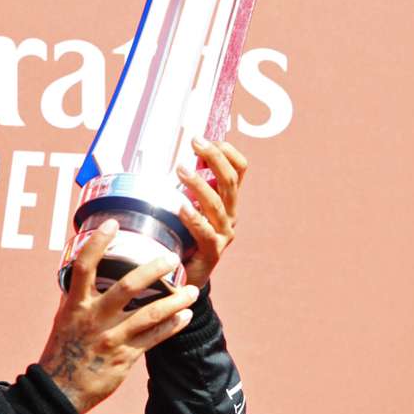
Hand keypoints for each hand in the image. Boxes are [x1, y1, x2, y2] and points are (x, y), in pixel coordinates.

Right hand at [39, 219, 198, 413]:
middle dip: (153, 269)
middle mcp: (94, 318)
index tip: (113, 223)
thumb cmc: (62, 350)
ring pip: (150, 314)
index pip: (84, 266)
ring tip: (193, 290)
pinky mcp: (125, 357)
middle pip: (127, 286)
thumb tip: (84, 271)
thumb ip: (77, 295)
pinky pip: (155, 338)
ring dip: (175, 300)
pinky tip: (186, 316)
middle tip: (172, 258)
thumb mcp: (64, 318)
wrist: (59, 390)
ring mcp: (111, 337)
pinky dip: (173, 326)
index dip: (98, 243)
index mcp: (75, 304)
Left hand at [176, 138, 248, 288]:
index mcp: (227, 201)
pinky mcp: (212, 252)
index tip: (208, 139)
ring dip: (200, 185)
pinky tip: (181, 207)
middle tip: (196, 142)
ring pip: (217, 205)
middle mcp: (230, 215)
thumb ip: (186, 186)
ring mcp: (223, 234)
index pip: (239, 171)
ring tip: (181, 170)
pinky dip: (194, 218)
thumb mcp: (189, 206)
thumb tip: (174, 157)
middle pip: (230, 182)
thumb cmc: (185, 236)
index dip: (228, 152)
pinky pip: (206, 233)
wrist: (187, 275)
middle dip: (215, 159)